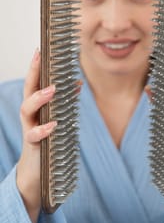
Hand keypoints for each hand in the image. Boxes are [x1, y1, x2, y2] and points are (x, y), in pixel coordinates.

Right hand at [16, 49, 81, 222]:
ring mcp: (29, 129)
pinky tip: (54, 125)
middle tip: (40, 58)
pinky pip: (35, 136)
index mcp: (37, 107)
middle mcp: (30, 116)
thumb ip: (65, 101)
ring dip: (39, 98)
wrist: (37, 173)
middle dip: (33, 74)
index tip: (40, 49)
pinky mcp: (33, 146)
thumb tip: (77, 83)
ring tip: (52, 89)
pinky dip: (44, 129)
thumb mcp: (55, 117)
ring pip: (27, 110)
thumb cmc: (48, 141)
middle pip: (27, 91)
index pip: (35, 83)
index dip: (36, 67)